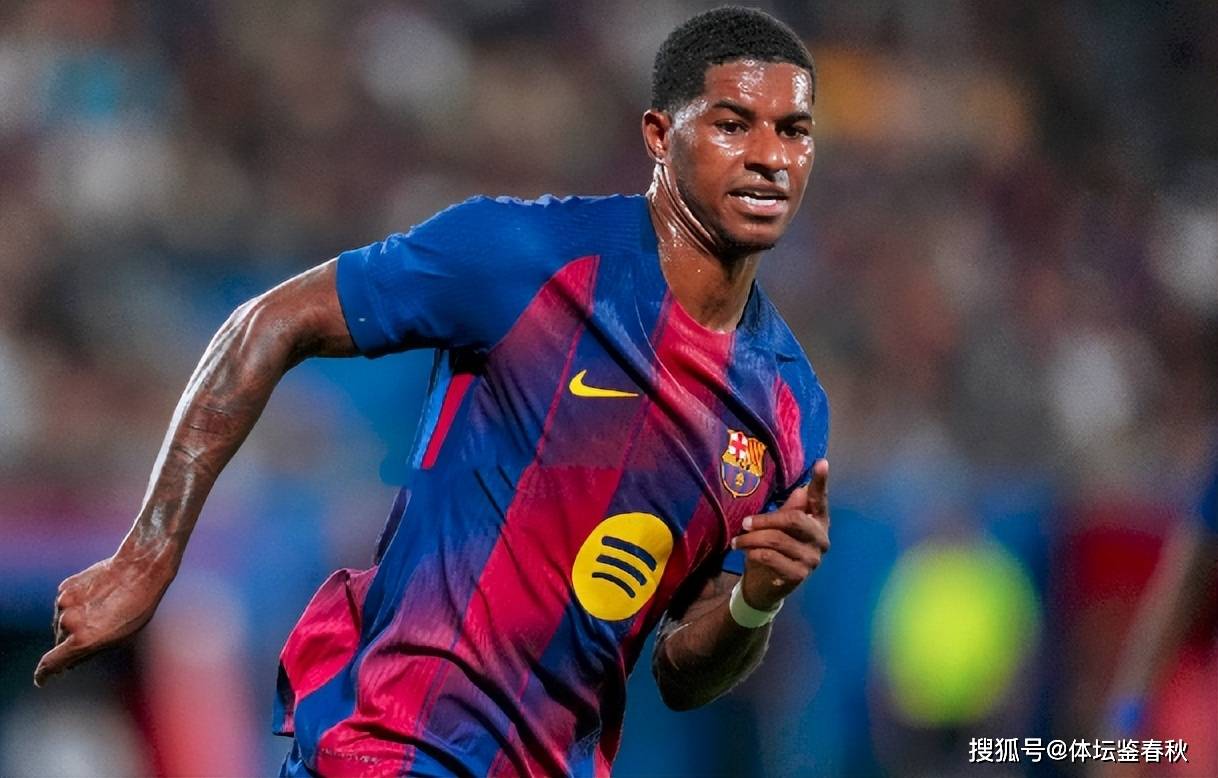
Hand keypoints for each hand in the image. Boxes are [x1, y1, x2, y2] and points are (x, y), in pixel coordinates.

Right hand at [34, 545, 175, 686]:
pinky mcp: (64, 588)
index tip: (41, 680)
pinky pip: (64, 605)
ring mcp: (64, 603)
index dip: (44, 674)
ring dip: (74, 623)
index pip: (51, 663)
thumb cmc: (137, 607)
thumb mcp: (120, 638)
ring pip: (61, 623)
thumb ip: (91, 651)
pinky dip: (75, 606)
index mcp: (82, 640)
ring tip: (102, 611)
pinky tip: (96, 598)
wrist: (139, 569)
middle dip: (71, 643)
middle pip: (60, 642)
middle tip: (95, 633)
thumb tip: (70, 662)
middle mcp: (68, 623)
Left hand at [732, 458, 829, 610]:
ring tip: (736, 540)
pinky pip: (771, 558)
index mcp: (818, 521)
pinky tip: (746, 553)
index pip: (820, 499)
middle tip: (744, 522)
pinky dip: (754, 553)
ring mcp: (812, 558)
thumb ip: (790, 508)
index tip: (821, 462)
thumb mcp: (779, 526)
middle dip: (764, 519)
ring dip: (751, 539)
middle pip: (793, 519)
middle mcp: (820, 539)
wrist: (766, 585)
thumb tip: (801, 489)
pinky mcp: (799, 574)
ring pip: (777, 540)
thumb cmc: (774, 548)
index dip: (820, 482)